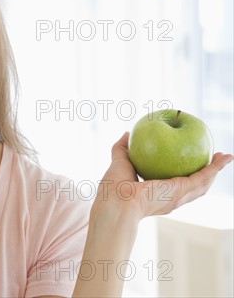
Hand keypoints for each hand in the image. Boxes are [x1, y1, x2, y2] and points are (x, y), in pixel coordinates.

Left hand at [93, 132, 232, 220]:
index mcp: (157, 194)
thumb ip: (122, 148)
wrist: (117, 201)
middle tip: (212, 160)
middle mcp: (171, 198)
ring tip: (224, 158)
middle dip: (206, 175)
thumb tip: (127, 134)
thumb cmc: (113, 187)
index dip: (183, 175)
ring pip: (203, 183)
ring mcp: (179, 196)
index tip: (188, 163)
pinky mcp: (182, 190)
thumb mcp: (119, 162)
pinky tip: (224, 158)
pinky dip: (215, 167)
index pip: (174, 185)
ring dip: (215, 170)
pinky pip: (203, 177)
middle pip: (194, 187)